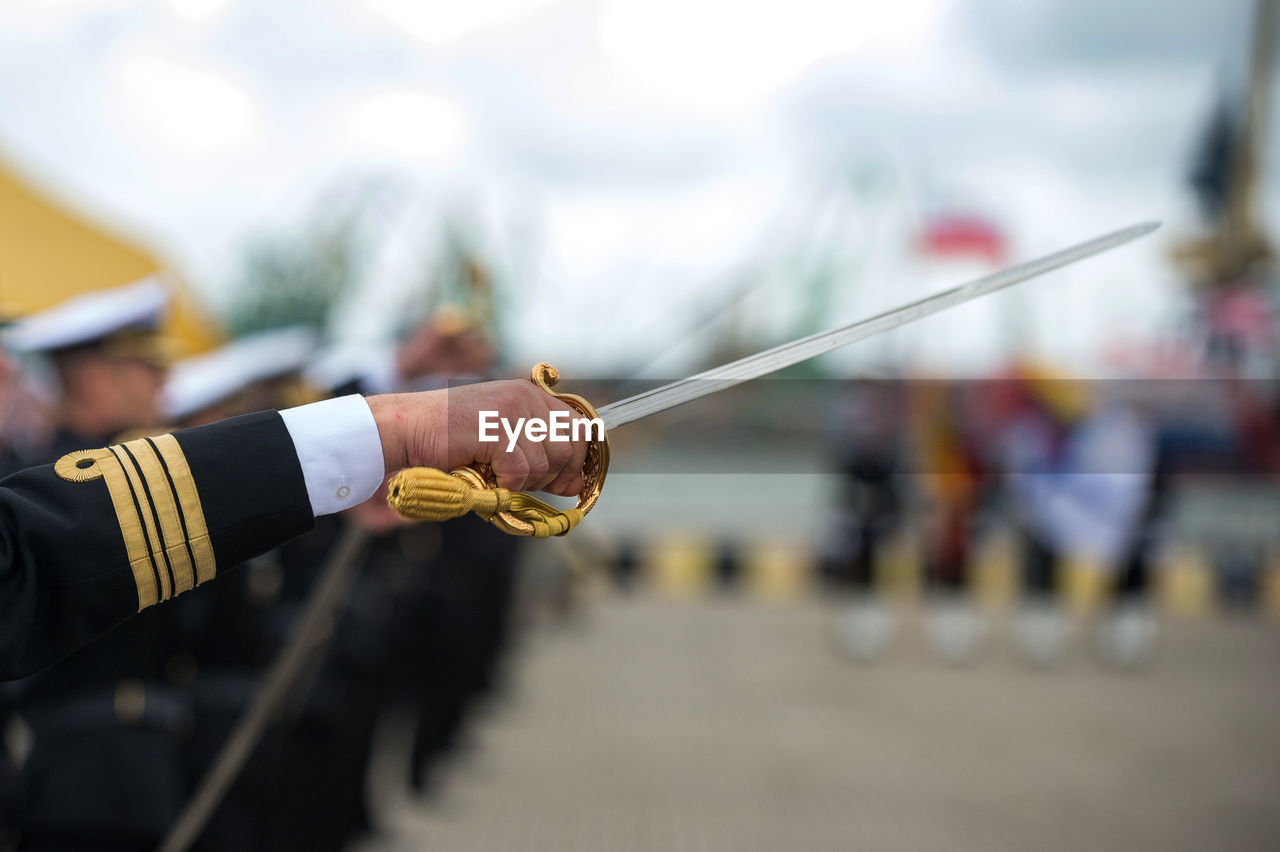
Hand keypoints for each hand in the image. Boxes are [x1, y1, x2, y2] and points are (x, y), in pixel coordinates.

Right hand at [366, 381, 588, 495]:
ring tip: (496, 475)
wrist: (407, 429)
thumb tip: (577, 485)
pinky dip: (505, 484)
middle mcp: (526, 397)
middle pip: (570, 448)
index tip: (564, 482)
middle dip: (552, 475)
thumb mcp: (503, 440)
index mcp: (531, 395)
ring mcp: (512, 410)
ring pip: (547, 464)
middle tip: (519, 481)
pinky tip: (486, 475)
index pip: (580, 427)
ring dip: (524, 482)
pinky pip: (521, 472)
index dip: (577, 459)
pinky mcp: (496, 429)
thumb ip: (540, 456)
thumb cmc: (451, 439)